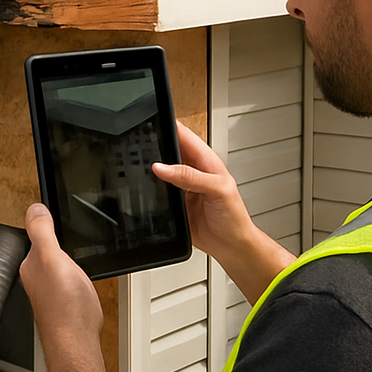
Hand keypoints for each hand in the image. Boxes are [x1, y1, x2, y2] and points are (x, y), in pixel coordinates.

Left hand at [20, 204, 102, 353]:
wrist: (76, 344)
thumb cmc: (65, 308)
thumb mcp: (53, 259)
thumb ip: (42, 232)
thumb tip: (34, 209)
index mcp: (32, 265)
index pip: (34, 236)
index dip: (45, 223)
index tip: (51, 211)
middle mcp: (38, 278)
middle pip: (45, 251)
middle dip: (54, 240)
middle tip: (62, 224)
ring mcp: (52, 291)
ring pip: (56, 266)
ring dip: (64, 257)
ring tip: (72, 247)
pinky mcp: (66, 302)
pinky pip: (67, 279)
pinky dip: (73, 273)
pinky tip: (80, 276)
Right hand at [152, 123, 251, 260]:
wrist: (230, 246)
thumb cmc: (234, 217)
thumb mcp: (218, 190)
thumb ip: (191, 177)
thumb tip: (163, 167)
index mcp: (206, 161)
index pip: (184, 136)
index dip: (170, 127)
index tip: (153, 125)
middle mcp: (192, 171)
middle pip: (168, 150)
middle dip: (154, 145)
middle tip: (139, 146)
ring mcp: (181, 187)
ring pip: (160, 170)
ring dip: (150, 168)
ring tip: (137, 165)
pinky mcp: (173, 202)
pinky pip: (156, 191)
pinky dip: (148, 188)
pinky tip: (142, 187)